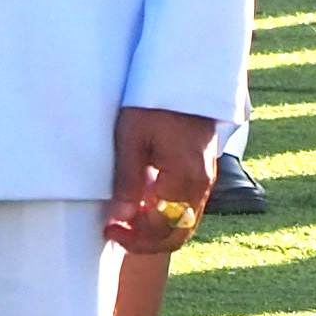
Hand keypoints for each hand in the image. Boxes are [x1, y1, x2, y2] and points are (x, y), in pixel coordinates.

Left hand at [106, 105, 220, 255]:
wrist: (186, 74)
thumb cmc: (156, 101)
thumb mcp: (132, 138)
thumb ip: (127, 181)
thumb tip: (121, 218)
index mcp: (185, 179)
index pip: (163, 230)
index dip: (134, 238)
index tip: (109, 228)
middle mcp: (201, 184)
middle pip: (178, 234)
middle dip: (145, 241)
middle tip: (116, 231)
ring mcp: (205, 179)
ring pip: (183, 221)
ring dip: (155, 228)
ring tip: (125, 219)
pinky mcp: (202, 170)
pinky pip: (186, 205)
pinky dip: (165, 213)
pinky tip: (142, 201)